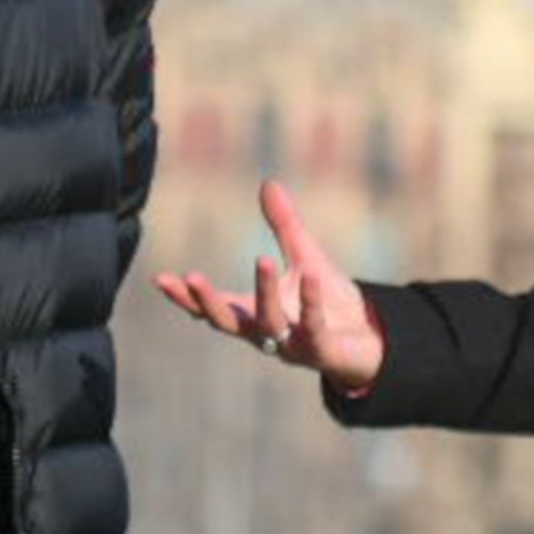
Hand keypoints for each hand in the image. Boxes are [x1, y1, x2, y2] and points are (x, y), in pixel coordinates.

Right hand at [152, 178, 386, 396]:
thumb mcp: (304, 256)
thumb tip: (268, 183)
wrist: (371, 337)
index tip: (162, 279)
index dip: (188, 296)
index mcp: (256, 313)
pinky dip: (311, 303)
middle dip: (208, 302)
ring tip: (262, 259)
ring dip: (264, 293)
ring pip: (269, 323)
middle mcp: (268, 334)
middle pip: (229, 322)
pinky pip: (313, 328)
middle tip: (191, 278)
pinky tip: (310, 277)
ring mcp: (293, 345)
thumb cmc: (331, 301)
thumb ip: (284, 225)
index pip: (215, 306)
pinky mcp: (322, 350)